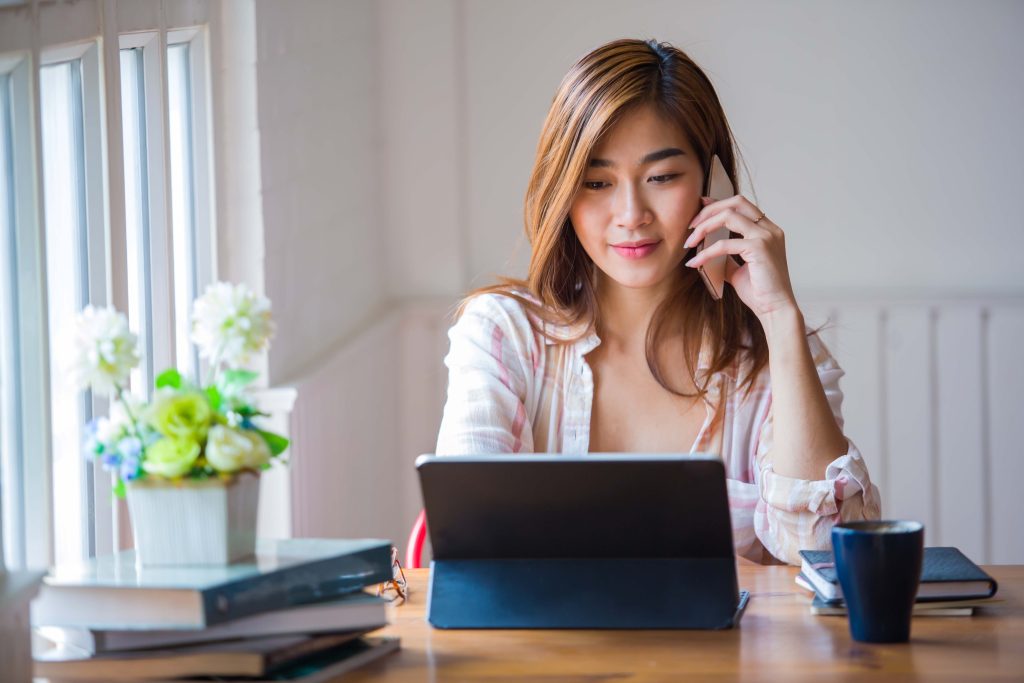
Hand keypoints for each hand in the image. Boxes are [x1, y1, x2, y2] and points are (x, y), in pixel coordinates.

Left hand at [683, 194, 797, 320]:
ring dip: (704, 227)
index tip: (699, 206)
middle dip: (709, 210)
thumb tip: (706, 250)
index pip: (741, 205)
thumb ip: (726, 256)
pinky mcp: (759, 248)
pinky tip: (695, 262)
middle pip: (735, 203)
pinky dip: (706, 252)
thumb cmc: (760, 292)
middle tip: (690, 225)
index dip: (718, 203)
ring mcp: (766, 236)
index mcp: (768, 230)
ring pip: (728, 216)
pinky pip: (724, 244)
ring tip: (689, 242)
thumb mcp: (738, 270)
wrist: (775, 309)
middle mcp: (769, 229)